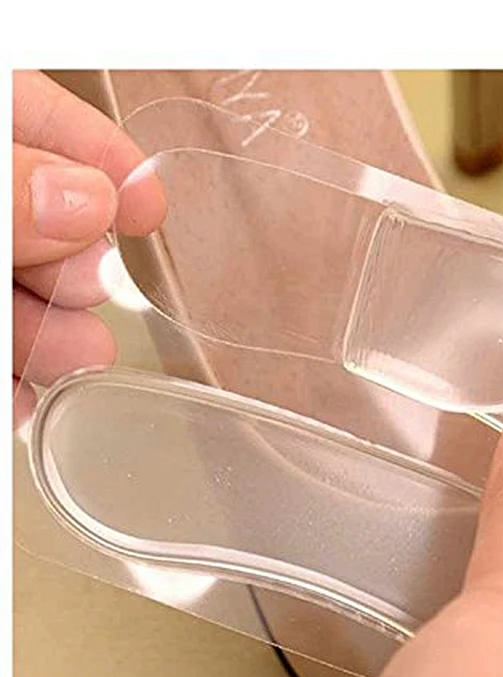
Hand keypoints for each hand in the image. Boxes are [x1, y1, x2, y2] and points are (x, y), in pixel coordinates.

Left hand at [13, 70, 164, 428]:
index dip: (96, 153)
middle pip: (32, 214)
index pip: (27, 113)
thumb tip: (81, 199)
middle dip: (76, 263)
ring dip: (55, 335)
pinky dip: (15, 382)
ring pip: (18, 294)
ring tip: (76, 359)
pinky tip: (26, 399)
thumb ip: (0, 190)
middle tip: (97, 291)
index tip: (150, 204)